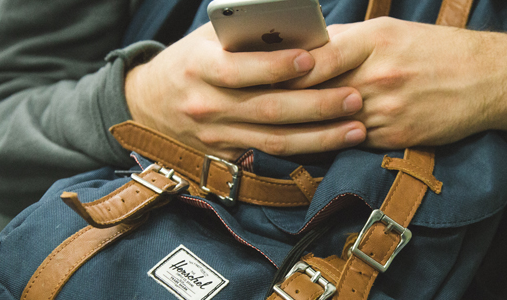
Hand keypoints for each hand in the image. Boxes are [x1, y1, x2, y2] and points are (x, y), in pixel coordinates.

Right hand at [125, 23, 365, 159]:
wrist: (149, 105)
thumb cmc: (192, 61)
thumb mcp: (208, 39)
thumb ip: (246, 35)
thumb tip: (301, 30)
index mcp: (199, 67)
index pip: (240, 69)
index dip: (277, 65)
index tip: (312, 58)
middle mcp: (207, 106)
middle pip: (267, 109)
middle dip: (316, 105)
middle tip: (354, 97)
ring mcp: (216, 136)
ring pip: (274, 141)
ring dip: (320, 137)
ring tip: (357, 127)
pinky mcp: (226, 157)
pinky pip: (270, 156)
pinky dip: (304, 152)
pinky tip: (333, 145)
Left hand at [281, 17, 506, 148]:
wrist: (490, 78)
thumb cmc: (436, 50)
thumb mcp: (392, 32)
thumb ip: (347, 42)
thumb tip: (304, 48)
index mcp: (376, 41)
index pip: (318, 58)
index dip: (286, 69)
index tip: (260, 74)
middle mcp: (379, 75)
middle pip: (319, 93)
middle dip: (287, 100)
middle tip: (256, 104)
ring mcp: (388, 109)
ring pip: (331, 122)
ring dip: (306, 124)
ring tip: (278, 125)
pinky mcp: (396, 135)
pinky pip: (353, 139)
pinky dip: (334, 138)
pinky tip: (317, 137)